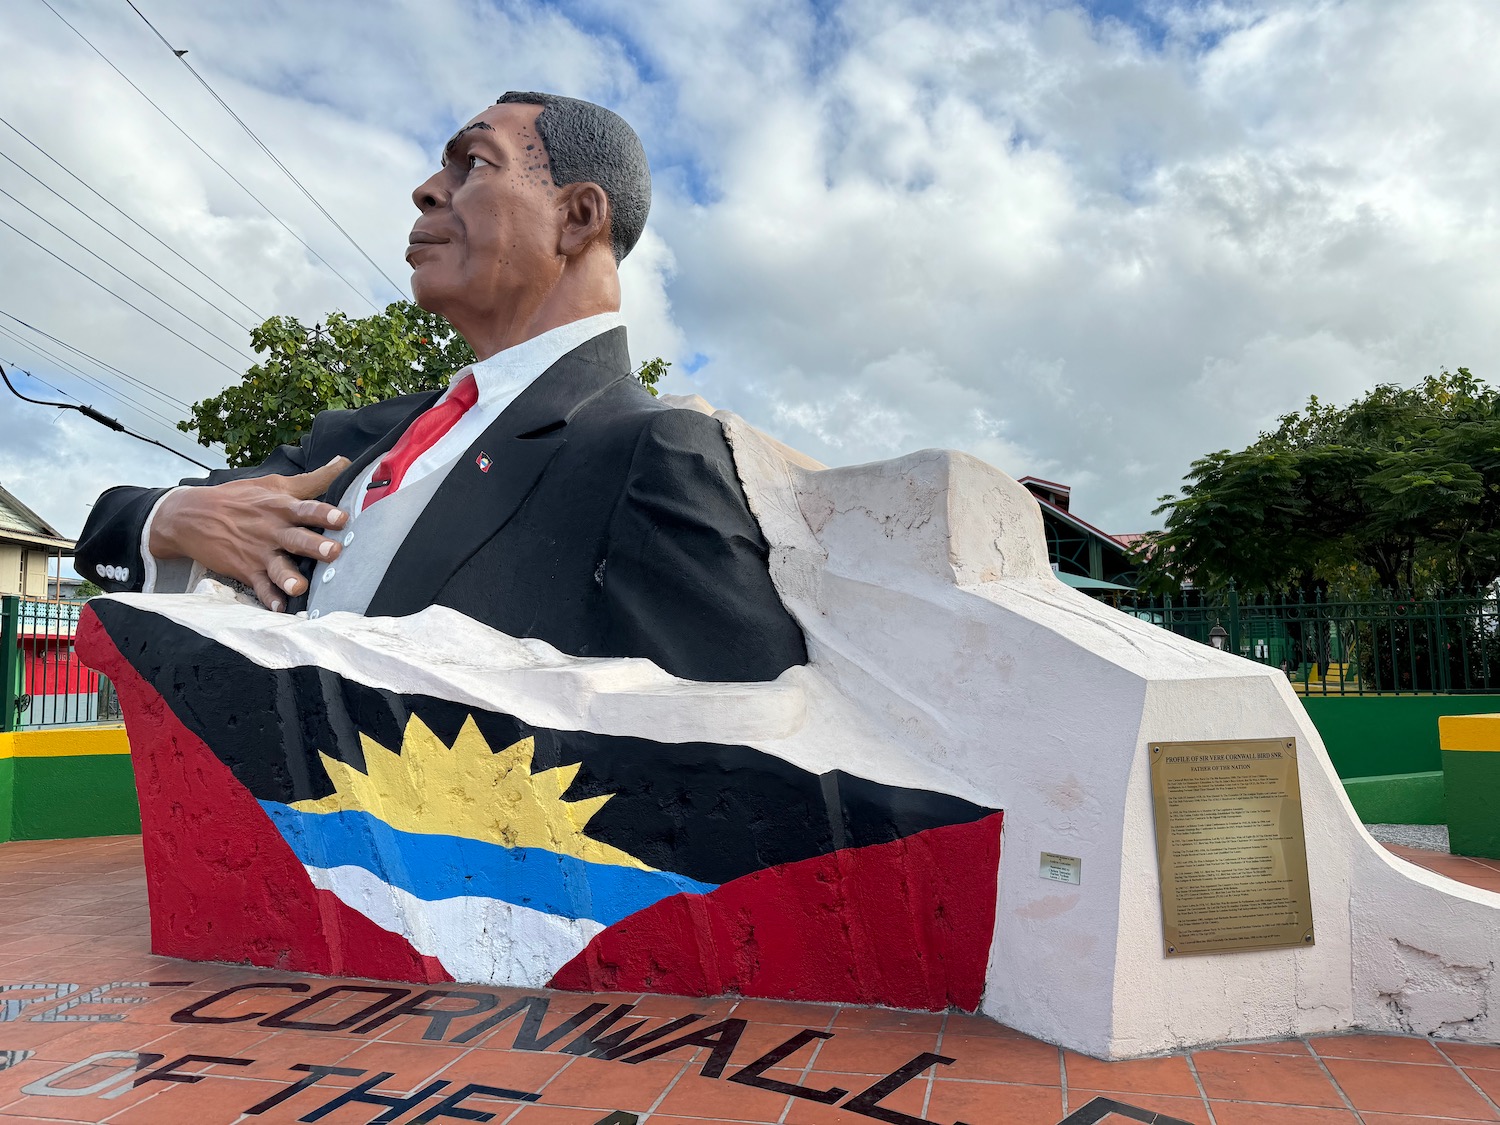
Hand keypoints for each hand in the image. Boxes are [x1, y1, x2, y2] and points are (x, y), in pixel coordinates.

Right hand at [149, 457, 352, 611]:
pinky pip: (260, 588)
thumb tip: (345, 463)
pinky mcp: (246, 571)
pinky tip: (279, 610)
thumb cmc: (241, 499)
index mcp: (282, 508)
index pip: (307, 508)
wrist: (191, 516)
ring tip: (300, 587)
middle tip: (333, 552)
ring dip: (289, 577)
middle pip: (297, 539)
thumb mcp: (275, 484)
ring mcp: (259, 553)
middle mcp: (273, 531)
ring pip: (278, 567)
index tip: (342, 518)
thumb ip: (313, 479)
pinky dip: (268, 599)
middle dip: (315, 546)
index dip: (324, 513)